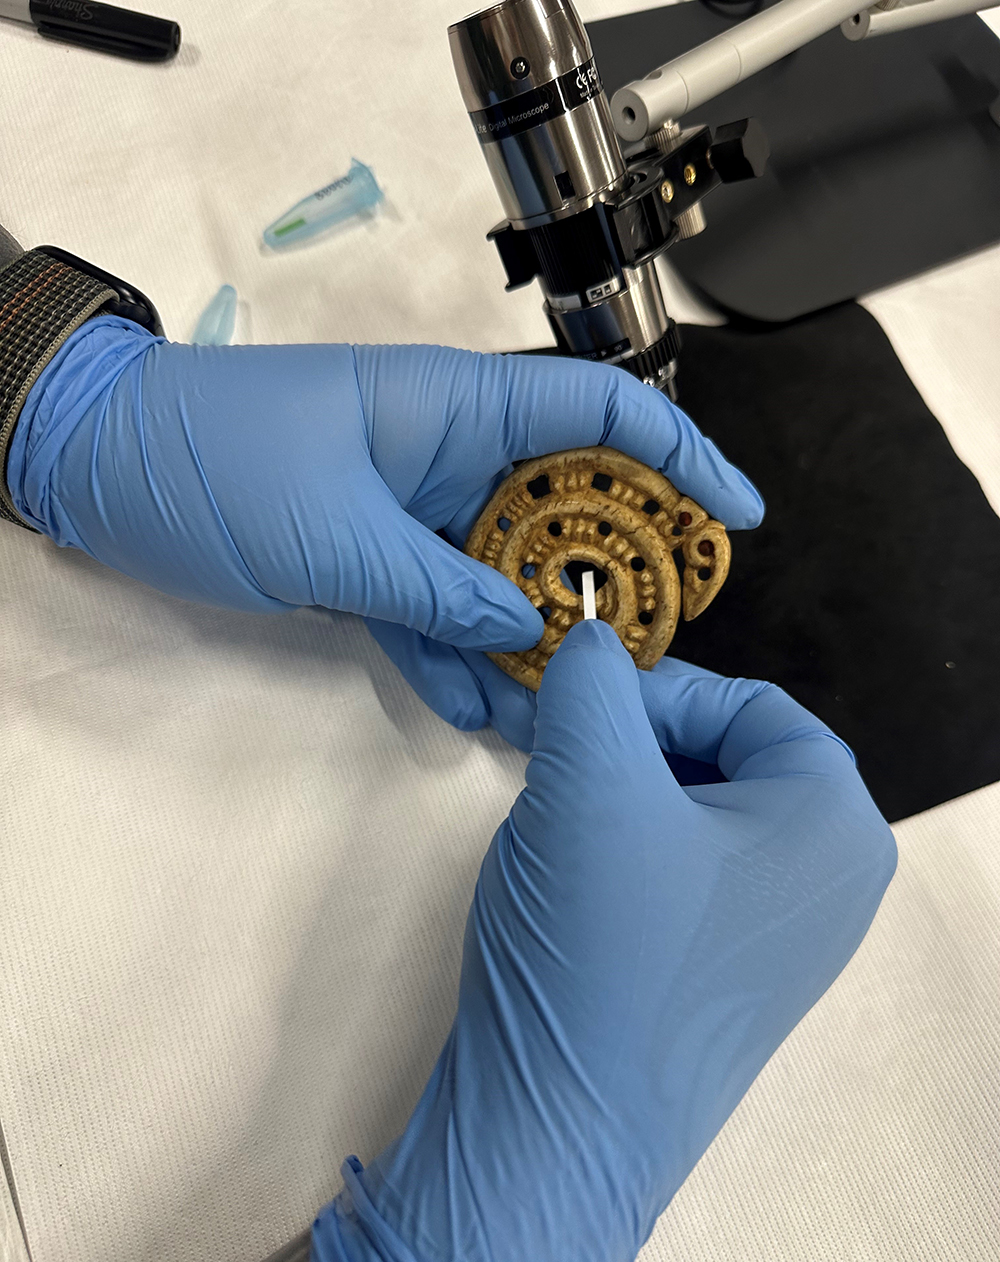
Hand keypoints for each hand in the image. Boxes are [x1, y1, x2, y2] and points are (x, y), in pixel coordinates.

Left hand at [6, 322, 761, 656]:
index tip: (731, 517)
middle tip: (650, 651)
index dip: (680, 458)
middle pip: (566, 512)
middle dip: (611, 580)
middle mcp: (451, 458)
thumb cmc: (216, 460)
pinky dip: (462, 663)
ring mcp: (414, 515)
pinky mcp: (375, 564)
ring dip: (536, 643)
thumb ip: (441, 591)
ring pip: (505, 579)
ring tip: (572, 711)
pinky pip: (440, 616)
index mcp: (457, 410)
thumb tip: (526, 634)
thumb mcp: (337, 535)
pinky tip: (489, 716)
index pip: (601, 414)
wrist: (103, 468)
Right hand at [309, 623, 896, 1261]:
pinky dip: (626, 853)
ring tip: (553, 813)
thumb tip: (590, 637)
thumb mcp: (588, 779)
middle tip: (553, 749)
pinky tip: (571, 875)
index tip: (575, 699)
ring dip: (618, 794)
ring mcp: (786, 941)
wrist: (559, 1129)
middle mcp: (834, 883)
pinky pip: (687, 879)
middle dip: (630, 743)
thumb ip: (592, 678)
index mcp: (836, 825)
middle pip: (729, 759)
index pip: (752, 705)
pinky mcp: (732, 979)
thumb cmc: (597, 943)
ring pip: (698, 817)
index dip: (656, 690)